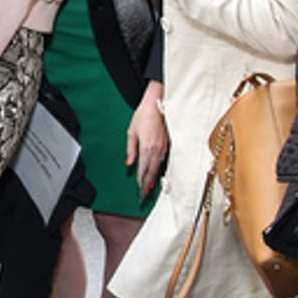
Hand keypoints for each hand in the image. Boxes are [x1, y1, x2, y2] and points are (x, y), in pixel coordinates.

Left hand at [127, 82, 168, 196]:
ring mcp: (164, 147)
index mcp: (146, 147)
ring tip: (150, 187)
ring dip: (154, 177)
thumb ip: (131, 150)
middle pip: (152, 171)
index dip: (140, 180)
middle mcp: (156, 149)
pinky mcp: (168, 143)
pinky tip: (157, 172)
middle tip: (144, 195)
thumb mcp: (131, 132)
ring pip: (159, 166)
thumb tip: (129, 164)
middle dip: (148, 183)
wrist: (157, 103)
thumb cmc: (143, 116)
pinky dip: (160, 167)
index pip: (143, 168)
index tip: (138, 189)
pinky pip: (164, 159)